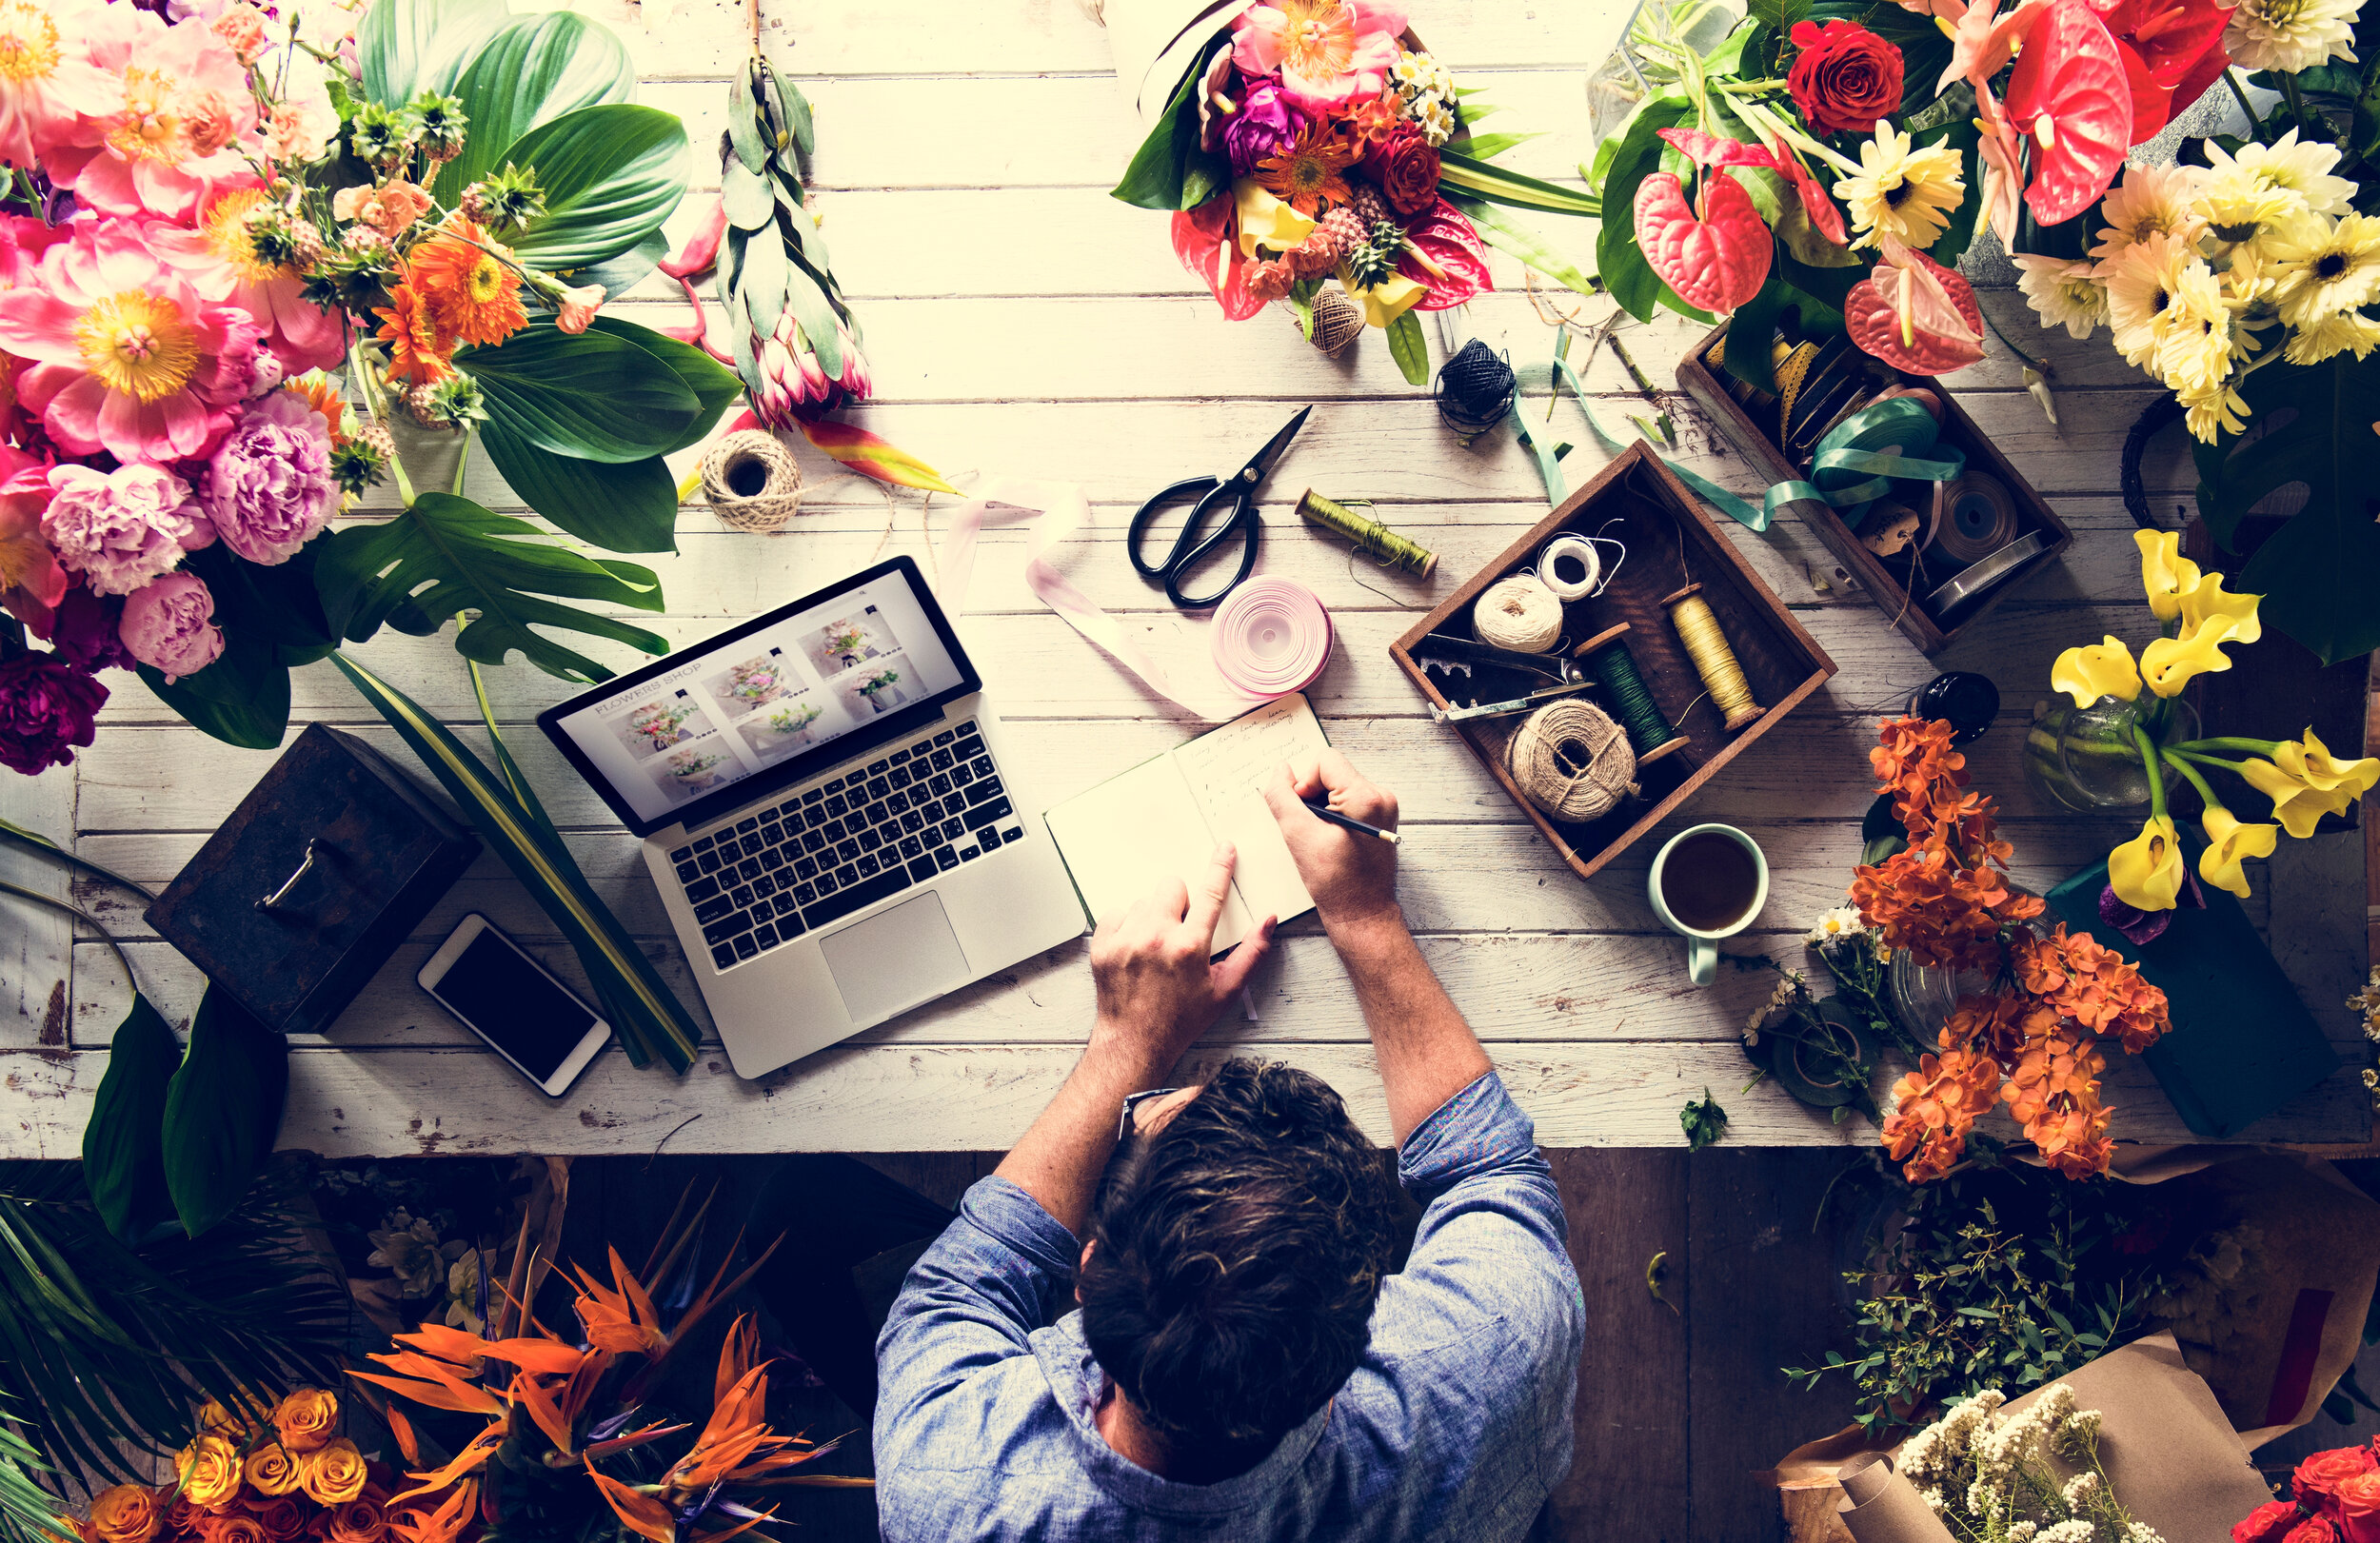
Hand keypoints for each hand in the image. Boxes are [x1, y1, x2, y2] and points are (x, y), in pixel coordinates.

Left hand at [1087, 842, 1274, 1076]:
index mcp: (1189, 946)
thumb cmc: (1181, 1019)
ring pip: (1144, 901)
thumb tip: (1268, 921)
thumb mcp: (1225, 990)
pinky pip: (1117, 913)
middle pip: (1171, 886)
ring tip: (1155, 948)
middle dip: (1179, 902)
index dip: (1220, 867)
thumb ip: (1252, 953)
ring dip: (1153, 916)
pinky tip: (1135, 950)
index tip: (1224, 848)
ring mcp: (1125, 940)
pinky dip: (1127, 926)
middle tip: (1180, 931)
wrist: (1134, 1041)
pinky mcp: (1103, 945)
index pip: (1210, 894)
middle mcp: (1156, 937)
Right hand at [1261, 749, 1400, 934]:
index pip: (1325, 761)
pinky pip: (1349, 800)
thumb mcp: (1298, 836)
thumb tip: (1281, 770)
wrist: (1362, 913)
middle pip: (1333, 772)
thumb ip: (1283, 796)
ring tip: (1321, 837)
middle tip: (1310, 829)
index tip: (1303, 812)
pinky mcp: (1381, 819)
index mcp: (1367, 798)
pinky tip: (1330, 839)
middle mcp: (1382, 797)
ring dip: (1322, 806)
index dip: (1304, 783)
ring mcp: (1384, 808)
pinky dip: (1333, 814)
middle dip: (1313, 796)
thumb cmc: (1336, 883)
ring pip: (1339, 786)